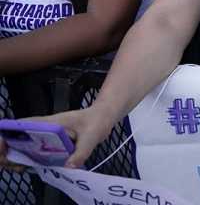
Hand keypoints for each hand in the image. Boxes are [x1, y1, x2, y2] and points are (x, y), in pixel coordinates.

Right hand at [0, 108, 117, 169]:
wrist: (104, 116)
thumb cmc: (97, 121)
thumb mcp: (91, 137)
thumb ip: (81, 152)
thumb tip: (69, 167)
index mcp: (50, 122)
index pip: (23, 124)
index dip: (10, 134)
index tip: (7, 147)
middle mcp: (45, 126)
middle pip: (20, 135)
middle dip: (12, 148)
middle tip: (15, 163)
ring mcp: (47, 133)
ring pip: (26, 142)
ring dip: (20, 153)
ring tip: (21, 166)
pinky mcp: (52, 139)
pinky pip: (36, 147)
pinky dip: (32, 155)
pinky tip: (32, 165)